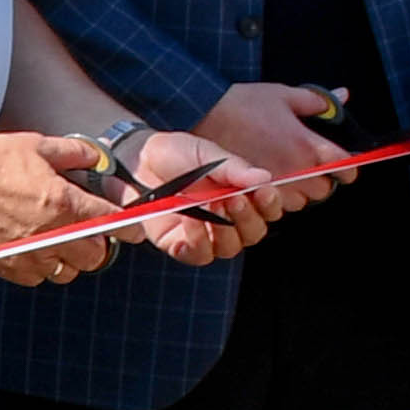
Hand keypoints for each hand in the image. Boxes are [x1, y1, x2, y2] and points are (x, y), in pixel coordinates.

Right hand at [0, 126, 115, 285]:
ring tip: (58, 241)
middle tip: (87, 232)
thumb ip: (75, 153)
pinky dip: (40, 268)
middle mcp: (53, 234)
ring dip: (68, 259)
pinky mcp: (8, 266)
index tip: (132, 230)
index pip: (112, 224)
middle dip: (96, 244)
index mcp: (66, 204)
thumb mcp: (40, 146)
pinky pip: (37, 279)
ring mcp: (30, 254)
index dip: (128, 228)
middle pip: (95, 257)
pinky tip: (33, 249)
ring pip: (67, 272)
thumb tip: (95, 157)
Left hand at [116, 126, 272, 268]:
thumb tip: (264, 178)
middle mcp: (227, 219)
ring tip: (211, 206)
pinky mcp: (180, 245)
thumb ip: (234, 168)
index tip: (264, 191)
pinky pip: (198, 254)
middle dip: (247, 218)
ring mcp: (205, 234)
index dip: (271, 204)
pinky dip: (198, 241)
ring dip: (225, 230)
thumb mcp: (207, 155)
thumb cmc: (177, 155)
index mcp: (240, 195)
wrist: (138, 160)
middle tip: (233, 199)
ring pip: (229, 248)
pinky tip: (191, 222)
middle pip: (252, 234)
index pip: (268, 211)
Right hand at [188, 80, 353, 217]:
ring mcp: (273, 186)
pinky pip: (274, 207)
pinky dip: (274, 198)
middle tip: (309, 167)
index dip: (347, 166)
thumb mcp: (282, 95)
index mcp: (306, 145)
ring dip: (297, 192)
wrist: (201, 115)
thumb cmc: (241, 103)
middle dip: (320, 180)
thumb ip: (316, 101)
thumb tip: (342, 96)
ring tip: (286, 175)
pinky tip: (267, 183)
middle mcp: (294, 170)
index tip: (343, 163)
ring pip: (300, 203)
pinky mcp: (252, 194)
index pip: (345, 167)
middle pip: (324, 191)